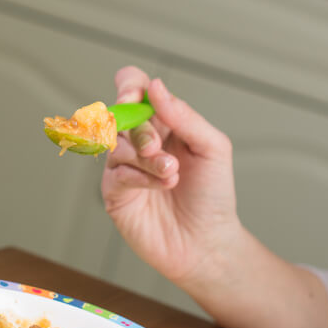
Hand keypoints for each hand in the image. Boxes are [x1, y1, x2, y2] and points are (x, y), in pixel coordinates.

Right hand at [102, 66, 239, 286]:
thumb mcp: (212, 147)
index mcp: (161, 121)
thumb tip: (156, 87)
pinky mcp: (114, 192)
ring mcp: (124, 165)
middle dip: (140, 130)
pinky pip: (116, 172)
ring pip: (117, 144)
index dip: (128, 86)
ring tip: (171, 174)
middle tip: (158, 148)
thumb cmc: (212, 195)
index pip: (133, 87)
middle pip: (120, 115)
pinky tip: (161, 186)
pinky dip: (139, 176)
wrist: (208, 242)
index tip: (133, 97)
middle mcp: (138, 140)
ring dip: (146, 157)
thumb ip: (184, 115)